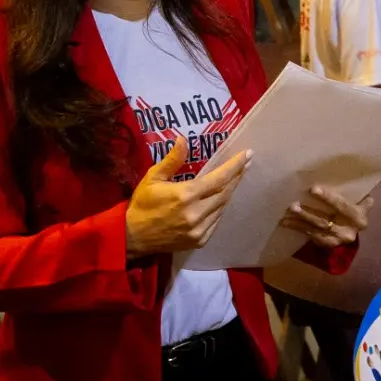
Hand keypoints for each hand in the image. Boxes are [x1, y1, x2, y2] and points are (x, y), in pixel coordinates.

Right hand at [124, 137, 250, 256]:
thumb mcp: (153, 178)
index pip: (219, 178)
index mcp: (186, 195)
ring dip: (228, 193)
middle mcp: (197, 213)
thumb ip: (172, 160)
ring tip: (232, 181)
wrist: (132, 237)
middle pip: (225, 192)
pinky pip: (216, 221)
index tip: (247, 155)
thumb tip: (183, 139)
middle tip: (245, 164)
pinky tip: (218, 201)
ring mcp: (199, 229)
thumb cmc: (142, 204)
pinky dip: (219, 209)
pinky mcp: (199, 240)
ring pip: (222, 207)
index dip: (235, 166)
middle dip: (236, 177)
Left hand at [280, 184, 370, 247]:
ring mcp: (337, 240)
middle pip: (325, 220)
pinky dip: (297, 229)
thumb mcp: (360, 203)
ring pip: (316, 229)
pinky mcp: (327, 244)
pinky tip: (286, 223)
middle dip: (308, 213)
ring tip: (286, 215)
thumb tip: (353, 176)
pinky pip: (310, 235)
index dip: (327, 198)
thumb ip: (357, 194)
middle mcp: (349, 232)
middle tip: (293, 206)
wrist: (352, 232)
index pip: (342, 206)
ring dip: (299, 222)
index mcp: (358, 217)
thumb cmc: (353, 210)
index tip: (312, 189)